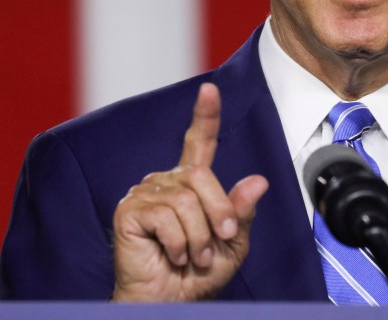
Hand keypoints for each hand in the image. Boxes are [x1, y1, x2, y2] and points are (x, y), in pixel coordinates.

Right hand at [110, 83, 268, 301]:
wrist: (169, 302)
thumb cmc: (197, 275)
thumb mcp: (232, 244)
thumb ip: (242, 212)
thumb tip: (258, 181)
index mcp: (191, 184)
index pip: (198, 142)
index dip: (205, 115)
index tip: (210, 89)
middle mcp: (167, 182)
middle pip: (203, 177)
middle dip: (218, 213)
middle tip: (217, 243)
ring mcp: (145, 193)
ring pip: (186, 200)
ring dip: (199, 237)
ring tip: (193, 255)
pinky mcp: (129, 210)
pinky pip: (166, 216)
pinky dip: (178, 242)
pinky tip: (173, 254)